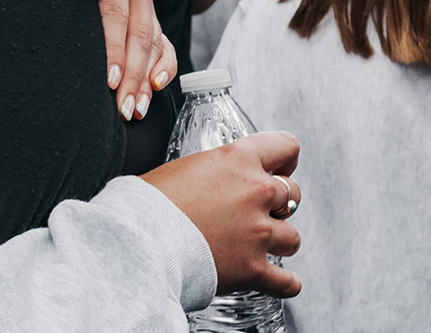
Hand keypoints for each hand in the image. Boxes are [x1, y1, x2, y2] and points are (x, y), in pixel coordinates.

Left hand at [48, 0, 175, 120]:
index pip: (117, 16)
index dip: (114, 50)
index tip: (110, 80)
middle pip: (140, 36)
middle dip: (133, 76)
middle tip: (123, 108)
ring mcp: (147, 4)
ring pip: (154, 45)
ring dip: (146, 81)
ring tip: (136, 110)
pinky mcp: (153, 19)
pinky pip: (166, 46)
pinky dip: (164, 68)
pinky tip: (155, 88)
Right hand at [142, 131, 302, 296]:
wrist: (138, 240)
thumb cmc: (148, 202)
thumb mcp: (185, 168)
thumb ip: (214, 172)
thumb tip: (215, 183)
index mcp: (238, 160)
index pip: (286, 147)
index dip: (285, 159)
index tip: (281, 169)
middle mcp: (255, 192)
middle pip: (293, 193)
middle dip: (279, 204)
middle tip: (262, 212)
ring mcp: (258, 232)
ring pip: (292, 237)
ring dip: (280, 241)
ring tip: (263, 245)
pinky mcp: (252, 268)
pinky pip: (286, 281)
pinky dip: (286, 283)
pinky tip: (283, 281)